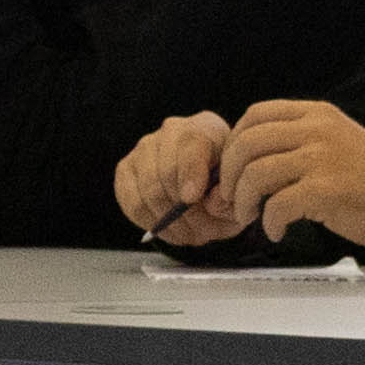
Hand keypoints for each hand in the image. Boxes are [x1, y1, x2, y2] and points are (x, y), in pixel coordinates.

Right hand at [115, 111, 242, 246]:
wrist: (209, 174)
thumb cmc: (226, 180)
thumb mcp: (239, 188)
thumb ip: (230, 197)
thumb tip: (211, 205)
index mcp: (205, 127)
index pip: (191, 147)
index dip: (190, 174)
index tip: (192, 199)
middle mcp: (170, 131)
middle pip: (166, 173)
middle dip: (186, 212)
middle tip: (205, 234)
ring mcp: (144, 149)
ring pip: (148, 192)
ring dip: (171, 223)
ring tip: (192, 236)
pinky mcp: (125, 170)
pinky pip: (133, 204)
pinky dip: (153, 224)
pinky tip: (173, 232)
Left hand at [226, 100, 364, 252]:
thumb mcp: (334, 141)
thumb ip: (298, 140)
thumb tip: (249, 159)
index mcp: (317, 114)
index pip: (256, 115)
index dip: (234, 142)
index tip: (232, 167)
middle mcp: (317, 129)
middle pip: (248, 143)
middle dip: (229, 175)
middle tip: (231, 196)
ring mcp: (322, 157)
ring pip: (256, 174)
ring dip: (243, 201)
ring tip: (250, 216)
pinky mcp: (327, 188)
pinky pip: (278, 204)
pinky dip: (269, 223)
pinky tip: (276, 231)